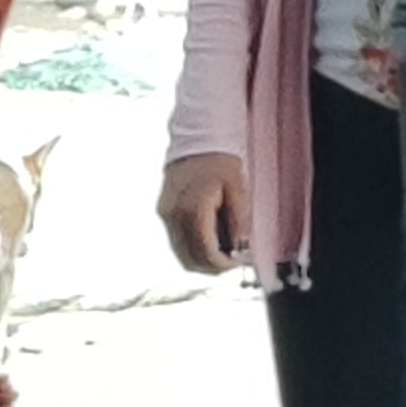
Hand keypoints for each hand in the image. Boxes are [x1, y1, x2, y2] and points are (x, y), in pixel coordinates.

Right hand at [156, 151, 251, 275]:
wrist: (197, 140)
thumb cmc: (219, 161)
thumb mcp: (238, 189)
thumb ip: (239, 221)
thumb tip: (241, 248)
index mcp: (194, 209)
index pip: (205, 253)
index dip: (223, 265)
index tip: (237, 262)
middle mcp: (174, 215)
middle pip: (190, 260)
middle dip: (212, 266)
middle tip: (230, 261)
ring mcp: (166, 214)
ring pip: (181, 253)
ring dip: (201, 258)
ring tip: (221, 249)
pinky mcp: (164, 212)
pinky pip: (177, 240)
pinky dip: (192, 247)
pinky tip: (209, 238)